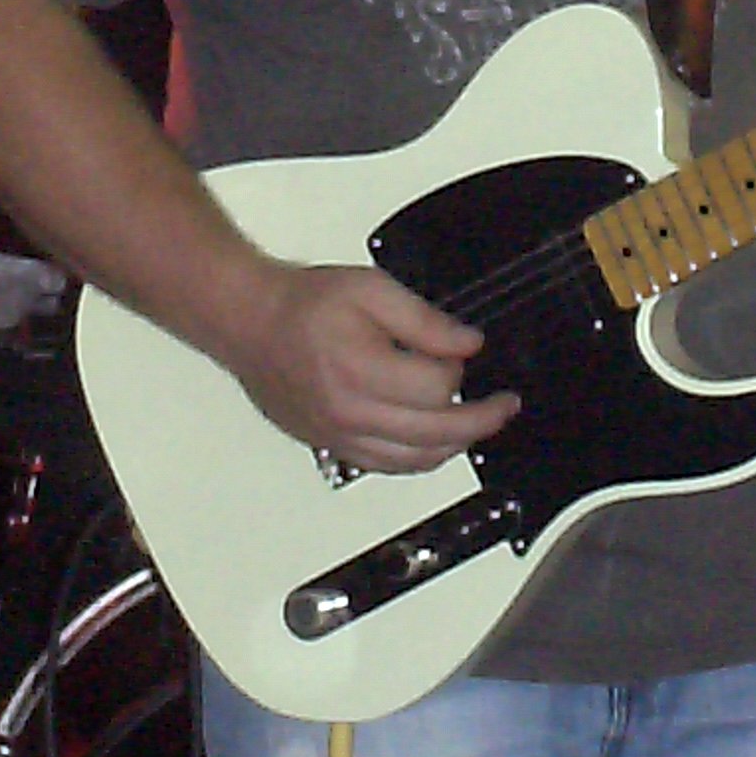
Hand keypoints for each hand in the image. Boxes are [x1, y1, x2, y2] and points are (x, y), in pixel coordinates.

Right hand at [229, 260, 520, 474]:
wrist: (250, 323)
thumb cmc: (303, 304)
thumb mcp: (371, 290)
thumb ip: (425, 320)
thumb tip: (468, 344)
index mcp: (361, 370)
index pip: (437, 389)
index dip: (458, 368)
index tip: (460, 348)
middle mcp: (350, 413)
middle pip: (436, 434)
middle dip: (481, 419)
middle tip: (505, 406)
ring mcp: (339, 436)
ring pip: (415, 460)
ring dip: (455, 446)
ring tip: (477, 425)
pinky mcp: (331, 446)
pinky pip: (387, 466)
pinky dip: (420, 457)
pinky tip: (435, 440)